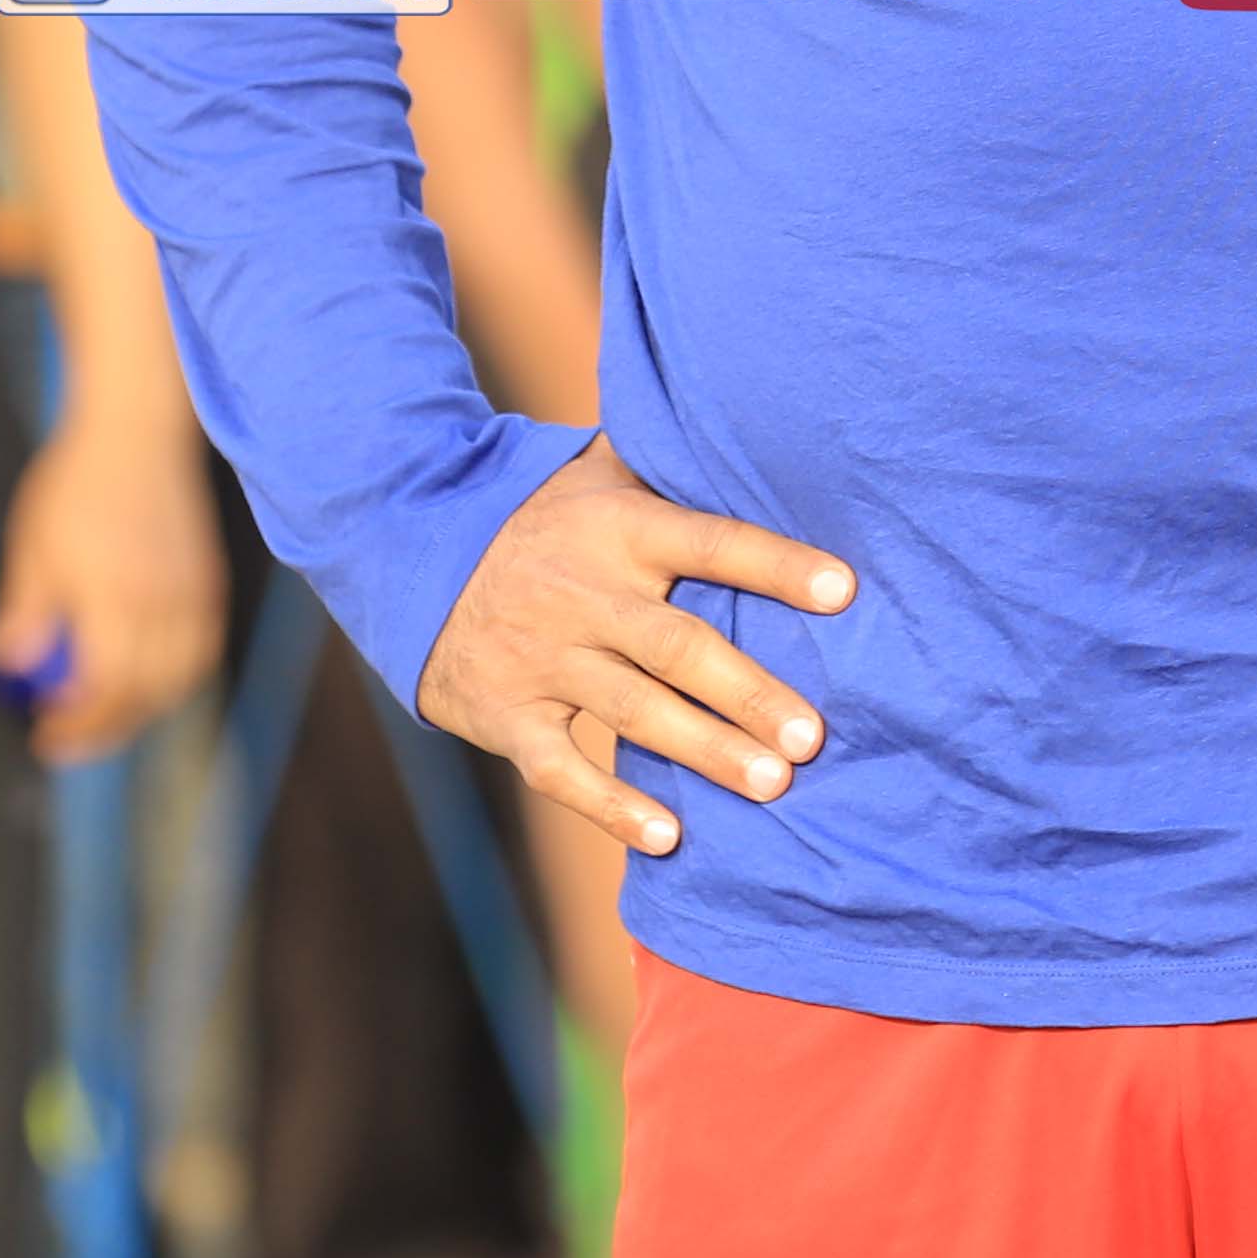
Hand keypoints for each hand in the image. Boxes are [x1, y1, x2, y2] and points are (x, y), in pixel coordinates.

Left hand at [0, 402, 223, 763]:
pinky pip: (201, 651)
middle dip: (106, 728)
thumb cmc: (77, 482)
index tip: (45, 737)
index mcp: (113, 594)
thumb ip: (26, 610)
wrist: (138, 429)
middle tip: (69, 736)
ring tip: (106, 713)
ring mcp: (192, 593)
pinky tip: (146, 678)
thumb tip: (10, 663)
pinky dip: (176, 678)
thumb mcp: (34, 545)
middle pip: (144, 694)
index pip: (103, 687)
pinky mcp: (209, 582)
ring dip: (143, 709)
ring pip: (180, 679)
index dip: (77, 724)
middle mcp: (161, 600)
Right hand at [418, 439, 853, 857]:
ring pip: (634, 711)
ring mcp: (542, 657)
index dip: (775, 565)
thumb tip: (761, 419)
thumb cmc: (542, 517)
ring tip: (773, 784)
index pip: (710, 543)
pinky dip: (612, 806)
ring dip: (705, 750)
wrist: (413, 550)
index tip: (843, 591)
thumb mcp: (597, 473)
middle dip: (748, 693)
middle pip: (678, 646)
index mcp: (618, 528)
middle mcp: (582, 592)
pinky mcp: (508, 714)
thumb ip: (669, 458)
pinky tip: (669, 837)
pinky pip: (562, 768)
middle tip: (813, 738)